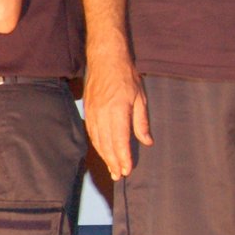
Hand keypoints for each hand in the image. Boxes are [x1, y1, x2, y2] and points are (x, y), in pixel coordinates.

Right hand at [83, 50, 151, 179]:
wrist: (106, 59)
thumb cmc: (126, 76)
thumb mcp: (141, 98)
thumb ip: (142, 122)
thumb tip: (147, 142)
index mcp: (117, 111)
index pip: (120, 140)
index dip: (123, 157)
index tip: (127, 170)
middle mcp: (102, 114)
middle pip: (106, 144)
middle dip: (113, 161)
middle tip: (119, 176)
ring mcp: (92, 113)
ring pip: (97, 141)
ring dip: (104, 156)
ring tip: (112, 168)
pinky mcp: (88, 111)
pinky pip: (91, 133)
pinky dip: (97, 145)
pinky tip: (103, 152)